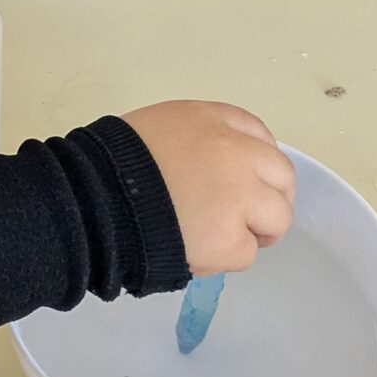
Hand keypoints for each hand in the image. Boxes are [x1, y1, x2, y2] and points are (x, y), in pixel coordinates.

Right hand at [122, 101, 295, 274]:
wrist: (95, 198)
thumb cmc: (115, 160)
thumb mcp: (159, 124)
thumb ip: (198, 137)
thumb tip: (218, 165)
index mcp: (213, 121)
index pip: (260, 135)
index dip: (258, 161)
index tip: (249, 178)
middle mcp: (236, 154)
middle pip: (281, 176)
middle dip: (271, 197)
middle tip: (248, 215)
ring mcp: (238, 199)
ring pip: (276, 218)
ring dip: (256, 229)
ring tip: (222, 236)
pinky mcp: (230, 241)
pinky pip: (245, 253)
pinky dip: (226, 256)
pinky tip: (198, 249)